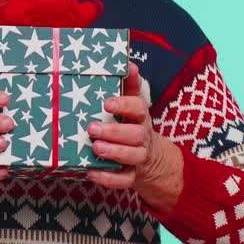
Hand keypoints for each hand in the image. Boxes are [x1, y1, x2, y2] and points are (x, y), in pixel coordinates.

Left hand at [87, 62, 182, 208]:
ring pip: (132, 157)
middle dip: (114, 132)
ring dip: (114, 152)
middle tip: (92, 128)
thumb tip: (129, 63)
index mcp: (140, 117)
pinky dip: (109, 178)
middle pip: (135, 135)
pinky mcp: (132, 176)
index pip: (138, 108)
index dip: (124, 105)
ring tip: (95, 148)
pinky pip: (124, 180)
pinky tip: (92, 173)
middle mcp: (141, 137)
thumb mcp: (132, 105)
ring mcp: (138, 158)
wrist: (151, 158)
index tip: (107, 103)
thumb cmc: (132, 125)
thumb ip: (129, 86)